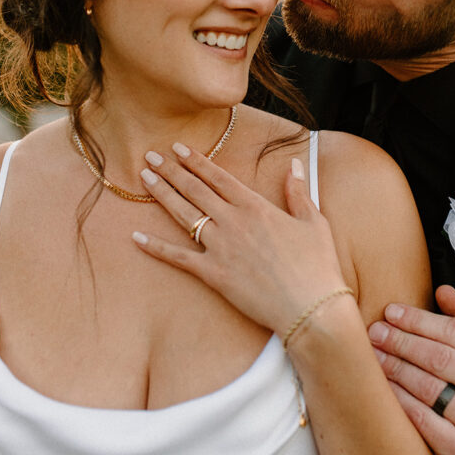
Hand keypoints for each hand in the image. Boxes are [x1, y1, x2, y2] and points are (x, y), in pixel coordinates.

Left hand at [132, 146, 346, 336]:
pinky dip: (156, 248)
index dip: (196, 160)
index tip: (178, 147)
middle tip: (149, 155)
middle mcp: (234, 222)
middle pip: (195, 190)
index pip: (219, 177)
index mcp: (256, 207)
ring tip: (144, 178)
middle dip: (170, 170)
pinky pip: (179, 258)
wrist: (312, 308)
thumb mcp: (314, 222)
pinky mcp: (214, 275)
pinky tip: (136, 237)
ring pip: (184, 215)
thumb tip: (295, 165)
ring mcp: (221, 248)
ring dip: (162, 194)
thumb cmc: (318, 265)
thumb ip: (299, 192)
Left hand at [368, 284, 454, 454]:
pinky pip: (421, 418)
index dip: (420, 320)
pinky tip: (382, 385)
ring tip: (373, 354)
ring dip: (394, 367)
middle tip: (376, 331)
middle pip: (441, 358)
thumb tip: (442, 290)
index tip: (392, 311)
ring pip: (428, 387)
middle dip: (402, 341)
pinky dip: (397, 398)